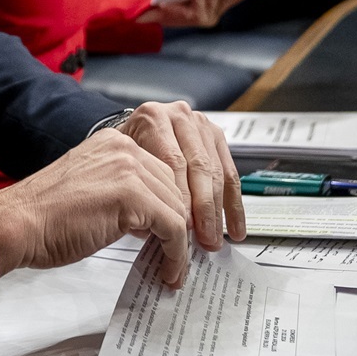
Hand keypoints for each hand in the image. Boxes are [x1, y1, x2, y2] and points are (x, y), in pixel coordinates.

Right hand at [0, 126, 192, 283]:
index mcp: (113, 142)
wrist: (17, 224)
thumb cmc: (42, 217)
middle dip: (179, 225)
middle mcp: (124, 148)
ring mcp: (129, 169)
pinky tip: (168, 271)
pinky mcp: (132, 197)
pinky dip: (176, 254)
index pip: (161, 172)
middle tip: (178, 256)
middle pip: (174, 189)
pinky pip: (172, 227)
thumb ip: (122, 195)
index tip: (174, 235)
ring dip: (180, 244)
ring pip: (178, 209)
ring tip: (173, 269)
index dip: (169, 207)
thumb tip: (150, 220)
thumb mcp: (89, 191)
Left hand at [117, 101, 243, 256]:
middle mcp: (179, 116)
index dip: (181, 197)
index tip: (183, 227)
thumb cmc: (124, 154)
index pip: (173, 162)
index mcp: (153, 118)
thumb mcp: (123, 165)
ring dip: (218, 211)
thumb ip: (140, 189)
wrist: (131, 134)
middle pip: (199, 167)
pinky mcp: (217, 137)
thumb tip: (158, 227)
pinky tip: (233, 228)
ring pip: (217, 172)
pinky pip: (230, 174)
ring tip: (215, 239)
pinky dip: (233, 205)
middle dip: (203, 208)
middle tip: (203, 238)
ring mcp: (201, 124)